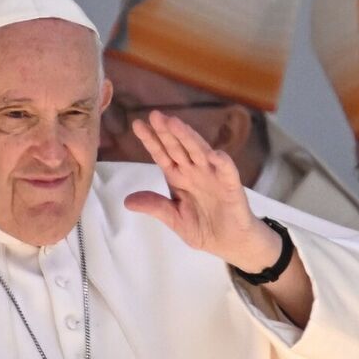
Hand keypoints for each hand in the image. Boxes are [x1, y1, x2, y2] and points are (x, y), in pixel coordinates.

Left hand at [125, 111, 282, 271]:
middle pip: (179, 148)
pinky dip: (221, 162)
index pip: (163, 155)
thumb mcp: (175, 219)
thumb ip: (156, 207)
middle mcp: (195, 171)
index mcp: (179, 178)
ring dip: (189, 138)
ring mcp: (213, 176)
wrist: (231, 243)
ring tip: (176, 124)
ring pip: (199, 152)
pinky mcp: (231, 186)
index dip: (151, 140)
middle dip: (167, 132)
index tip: (137, 125)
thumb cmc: (204, 228)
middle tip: (155, 115)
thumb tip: (127, 201)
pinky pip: (226, 171)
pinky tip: (213, 153)